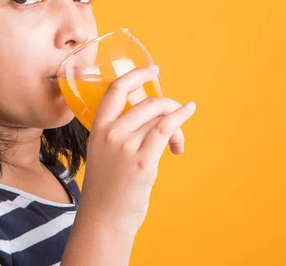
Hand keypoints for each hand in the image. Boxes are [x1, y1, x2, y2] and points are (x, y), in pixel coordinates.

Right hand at [78, 65, 196, 233]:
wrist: (104, 217)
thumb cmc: (108, 186)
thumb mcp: (104, 151)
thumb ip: (120, 130)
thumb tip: (151, 113)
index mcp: (98, 128)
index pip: (114, 90)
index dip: (135, 75)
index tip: (152, 69)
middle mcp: (109, 133)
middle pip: (146, 102)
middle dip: (168, 105)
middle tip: (176, 116)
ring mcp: (125, 146)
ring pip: (159, 117)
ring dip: (176, 124)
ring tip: (178, 143)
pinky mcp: (142, 161)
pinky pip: (166, 128)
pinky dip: (181, 117)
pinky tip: (188, 111)